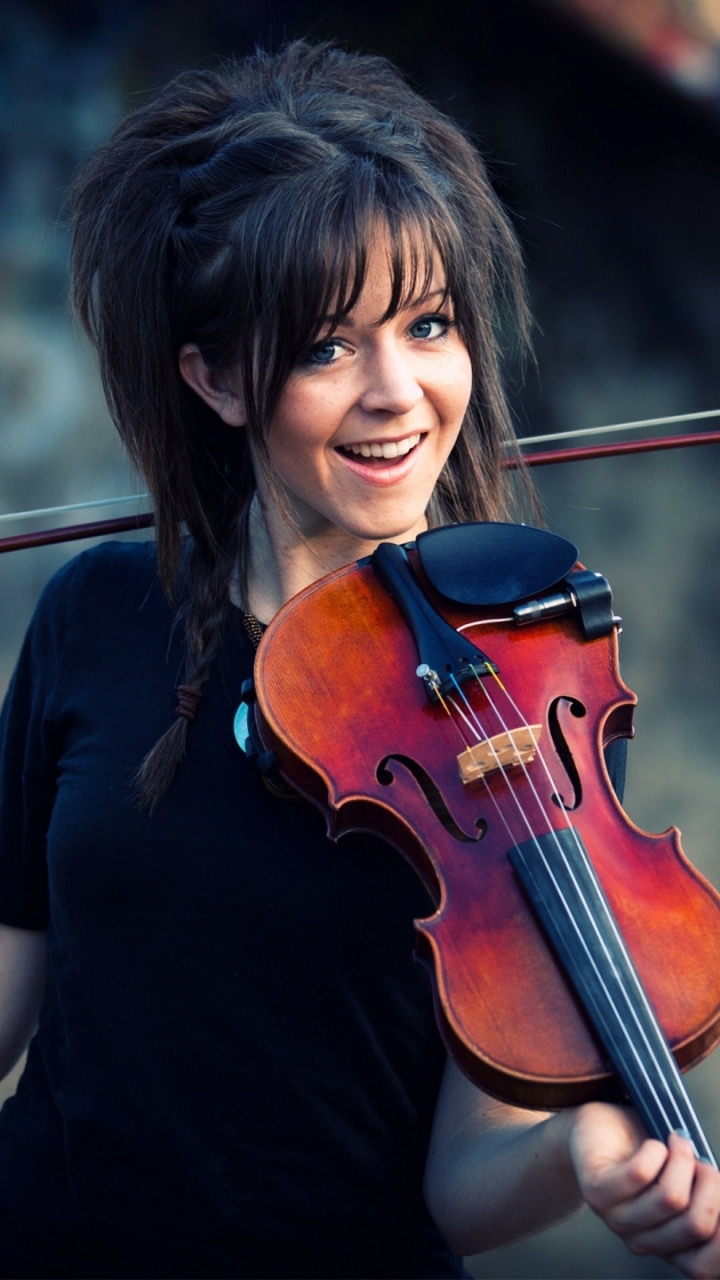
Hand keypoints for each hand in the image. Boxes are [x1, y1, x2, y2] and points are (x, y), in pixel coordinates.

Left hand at [569, 1102, 719, 1277]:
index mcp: (668, 1247)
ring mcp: (617, 1220)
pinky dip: (656, 1151)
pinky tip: (654, 1143)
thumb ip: (706, 1196)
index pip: (705, 1267)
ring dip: (683, 1160)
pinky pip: (640, 1174)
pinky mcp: (597, 1193)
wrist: (597, 1130)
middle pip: (696, 1224)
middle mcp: (643, 1242)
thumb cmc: (650, 1154)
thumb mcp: (687, 1180)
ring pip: (671, 1197)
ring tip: (678, 1142)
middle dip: (711, 1184)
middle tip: (702, 1160)